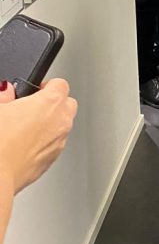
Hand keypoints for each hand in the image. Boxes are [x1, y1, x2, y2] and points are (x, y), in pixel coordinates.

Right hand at [0, 79, 77, 194]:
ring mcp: (59, 142)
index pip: (60, 84)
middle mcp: (61, 121)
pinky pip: (55, 144)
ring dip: (51, 124)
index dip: (47, 86)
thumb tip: (7, 91)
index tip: (34, 91)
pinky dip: (45, 142)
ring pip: (63, 126)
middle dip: (54, 104)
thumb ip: (5, 94)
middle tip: (32, 108)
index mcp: (50, 102)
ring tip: (25, 129)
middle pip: (68, 104)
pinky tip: (24, 145)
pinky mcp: (52, 160)